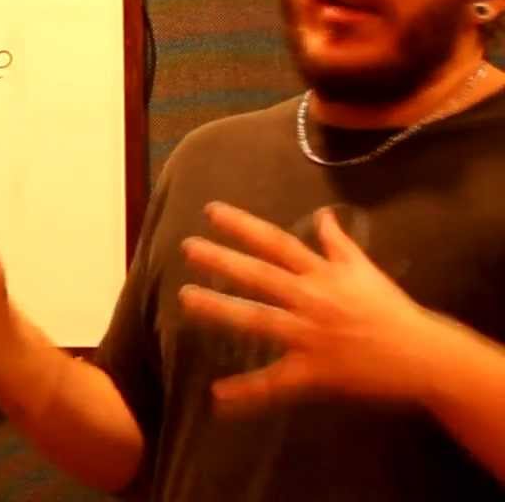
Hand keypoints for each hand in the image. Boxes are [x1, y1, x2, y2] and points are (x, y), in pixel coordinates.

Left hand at [178, 202, 439, 411]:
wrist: (422, 354)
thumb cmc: (389, 309)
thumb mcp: (364, 269)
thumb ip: (337, 243)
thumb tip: (323, 214)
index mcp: (323, 273)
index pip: (276, 242)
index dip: (243, 226)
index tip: (211, 212)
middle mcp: (312, 299)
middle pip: (260, 275)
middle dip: (222, 261)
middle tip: (187, 247)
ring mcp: (310, 335)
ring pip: (258, 319)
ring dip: (220, 309)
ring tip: (185, 299)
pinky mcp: (313, 370)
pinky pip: (275, 382)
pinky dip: (247, 391)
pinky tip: (217, 395)